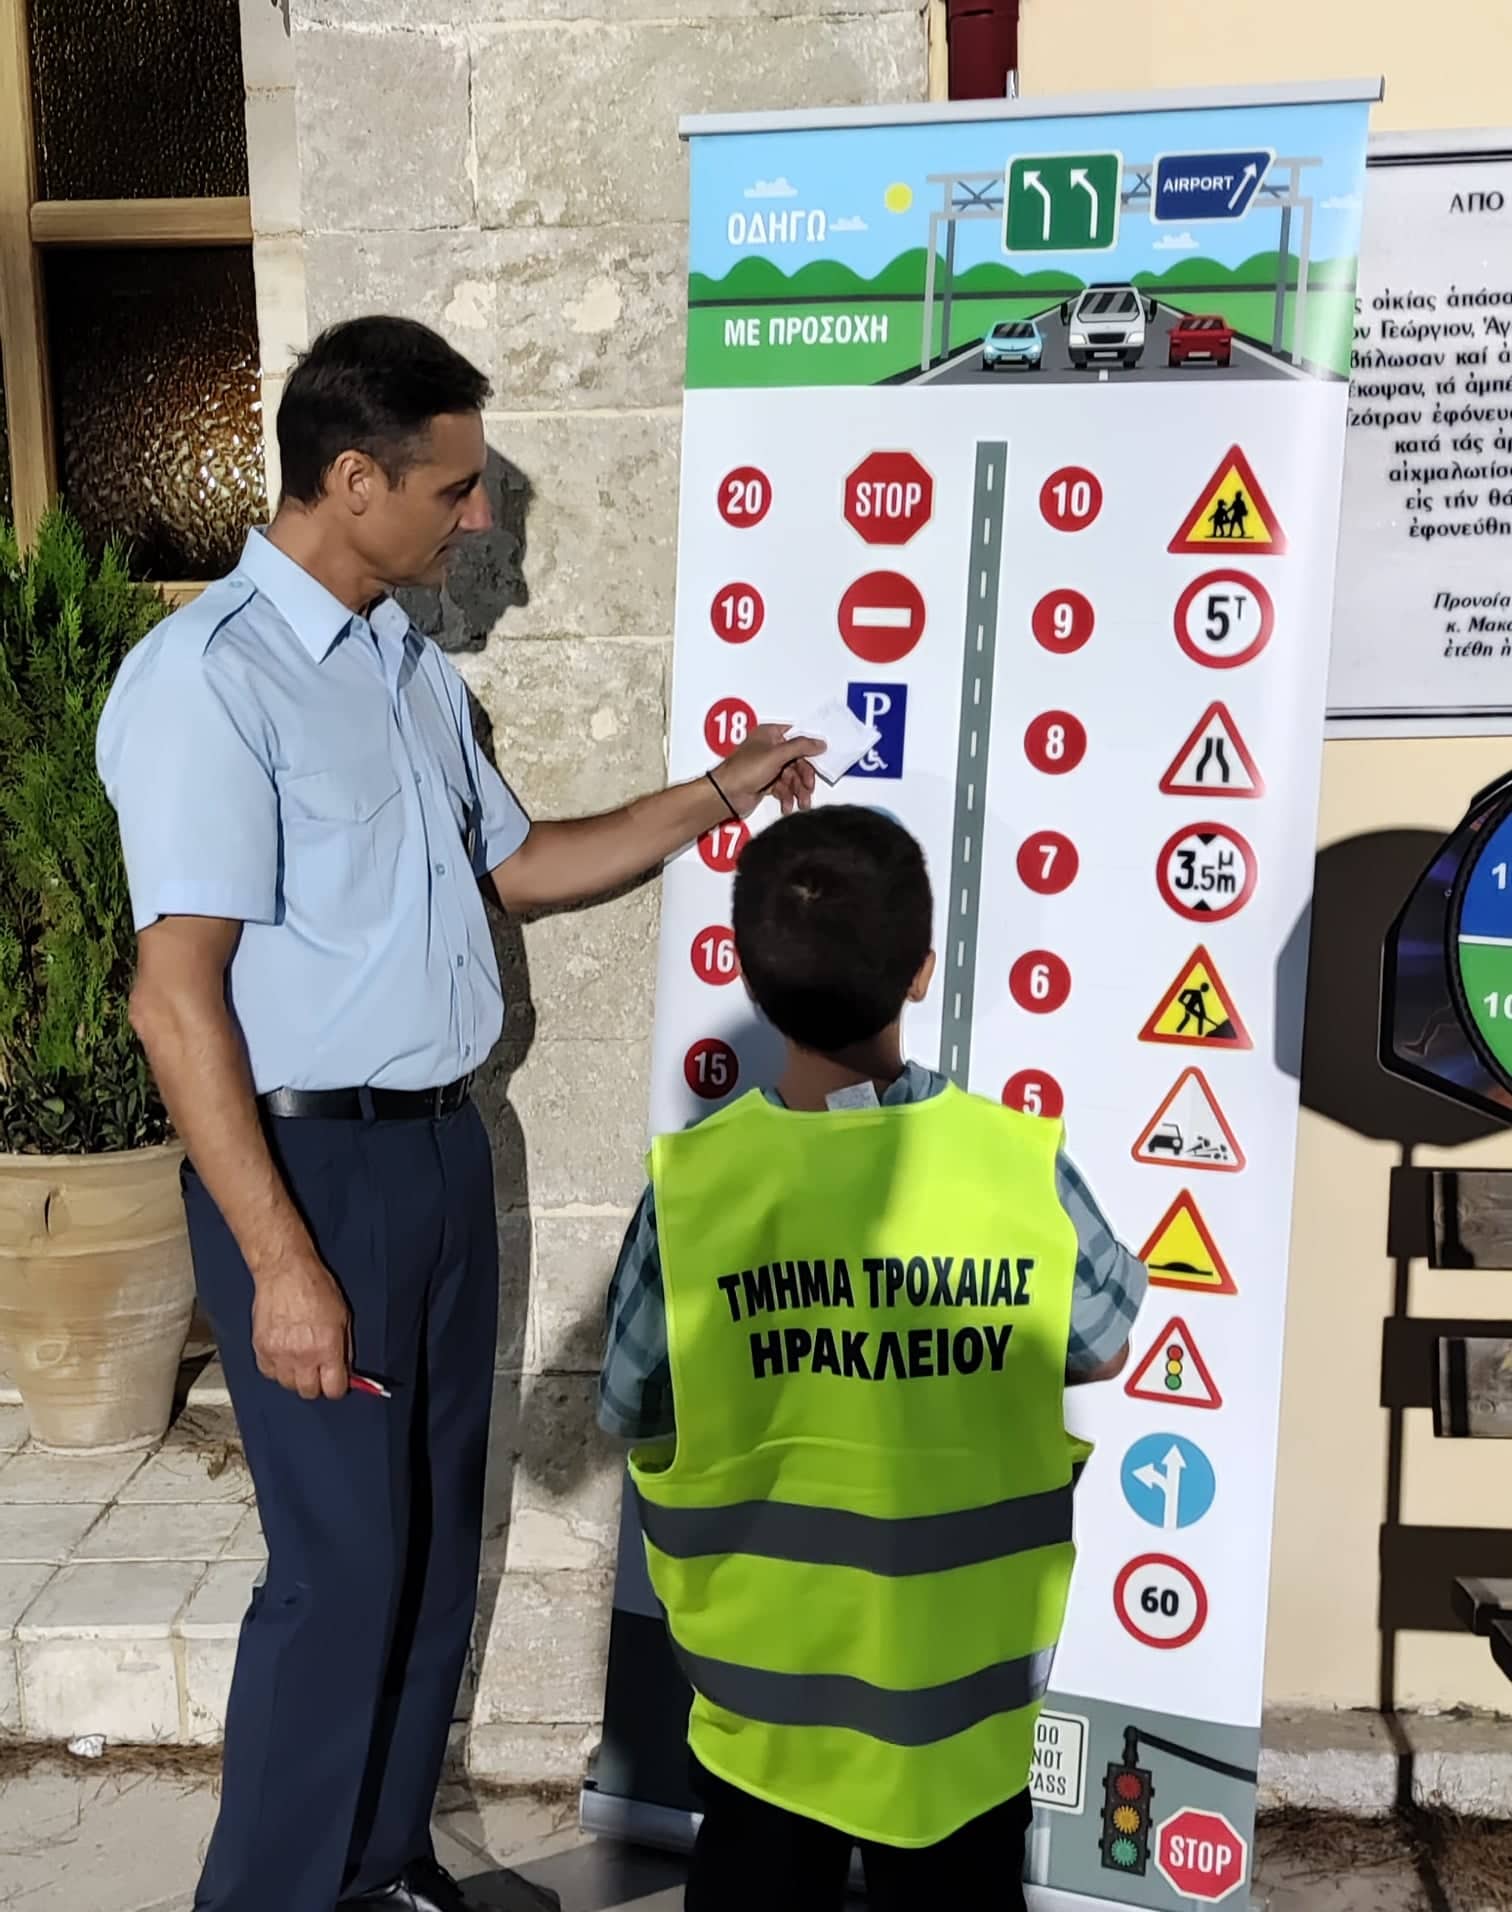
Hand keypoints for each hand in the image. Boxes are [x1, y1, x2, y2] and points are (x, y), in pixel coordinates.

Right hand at [252, 1254, 351, 1400]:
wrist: (284, 1271)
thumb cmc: (315, 1286)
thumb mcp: (342, 1316)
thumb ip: (344, 1348)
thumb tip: (346, 1369)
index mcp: (326, 1348)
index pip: (333, 1389)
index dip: (338, 1387)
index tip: (337, 1382)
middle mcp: (302, 1356)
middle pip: (309, 1392)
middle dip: (317, 1384)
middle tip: (319, 1371)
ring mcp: (279, 1354)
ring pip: (288, 1385)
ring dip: (296, 1377)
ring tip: (301, 1359)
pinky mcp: (261, 1349)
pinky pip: (269, 1373)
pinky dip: (277, 1369)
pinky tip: (284, 1354)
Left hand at [715, 722, 823, 818]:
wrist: (726, 794)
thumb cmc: (746, 769)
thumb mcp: (777, 754)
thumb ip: (801, 747)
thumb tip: (821, 743)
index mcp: (770, 734)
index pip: (797, 737)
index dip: (809, 748)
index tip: (822, 758)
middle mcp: (770, 748)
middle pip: (797, 760)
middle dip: (804, 777)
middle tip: (808, 788)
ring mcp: (768, 767)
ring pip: (792, 777)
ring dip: (798, 791)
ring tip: (802, 804)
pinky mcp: (766, 783)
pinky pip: (784, 788)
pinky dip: (787, 798)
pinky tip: (787, 807)